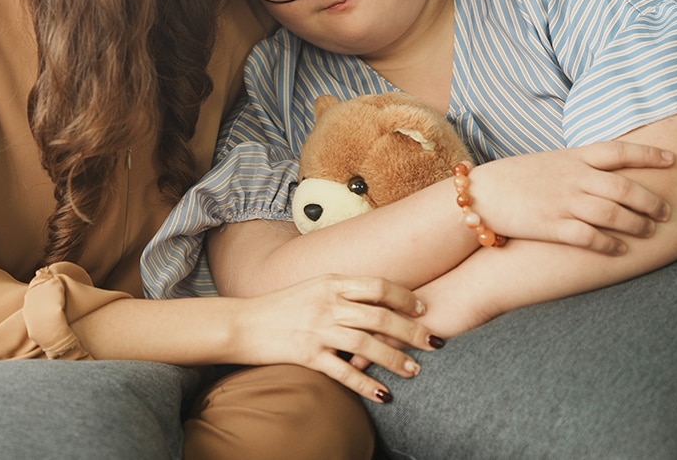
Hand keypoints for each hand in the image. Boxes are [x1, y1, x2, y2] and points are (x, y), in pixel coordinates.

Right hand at [235, 274, 441, 403]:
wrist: (241, 323)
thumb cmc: (278, 307)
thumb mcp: (311, 287)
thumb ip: (341, 290)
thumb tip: (374, 298)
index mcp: (330, 282)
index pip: (377, 286)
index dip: (404, 297)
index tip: (422, 308)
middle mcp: (327, 303)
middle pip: (380, 316)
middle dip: (412, 330)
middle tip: (435, 342)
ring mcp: (317, 329)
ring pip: (367, 344)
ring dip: (395, 358)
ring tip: (414, 370)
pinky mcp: (307, 354)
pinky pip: (343, 372)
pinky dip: (366, 384)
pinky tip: (384, 394)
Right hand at [466, 142, 675, 254]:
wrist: (479, 193)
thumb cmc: (516, 177)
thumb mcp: (550, 161)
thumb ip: (579, 164)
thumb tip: (607, 169)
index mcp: (574, 157)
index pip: (620, 152)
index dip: (649, 155)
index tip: (673, 160)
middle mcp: (573, 178)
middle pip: (624, 187)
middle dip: (651, 200)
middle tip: (666, 211)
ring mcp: (563, 202)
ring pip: (613, 213)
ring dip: (637, 224)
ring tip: (651, 231)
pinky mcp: (552, 226)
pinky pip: (589, 237)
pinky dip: (609, 244)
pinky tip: (620, 250)